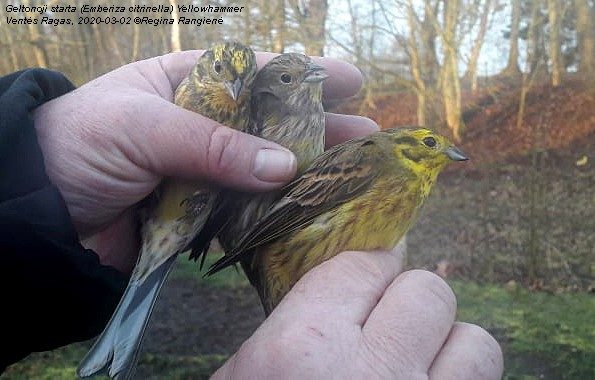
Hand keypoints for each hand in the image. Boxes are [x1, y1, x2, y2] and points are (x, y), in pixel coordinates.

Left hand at [33, 51, 376, 272]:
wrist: (39, 216)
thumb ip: (212, 145)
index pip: (254, 73)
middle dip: (319, 129)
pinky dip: (274, 215)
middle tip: (366, 135)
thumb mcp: (142, 128)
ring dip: (305, 175)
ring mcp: (201, 172)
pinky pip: (244, 212)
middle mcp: (199, 126)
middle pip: (270, 125)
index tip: (349, 80)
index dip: (302, 76)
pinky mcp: (196, 214)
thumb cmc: (78, 147)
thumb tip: (284, 166)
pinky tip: (308, 215)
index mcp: (185, 85)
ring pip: (262, 171)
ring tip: (352, 178)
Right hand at [213, 247, 502, 379]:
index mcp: (304, 350)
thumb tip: (361, 279)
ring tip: (418, 371)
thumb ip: (302, 321)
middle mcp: (372, 377)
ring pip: (476, 345)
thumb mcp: (248, 378)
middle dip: (410, 303)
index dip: (372, 268)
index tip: (374, 278)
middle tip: (391, 327)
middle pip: (429, 292)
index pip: (365, 266)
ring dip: (451, 351)